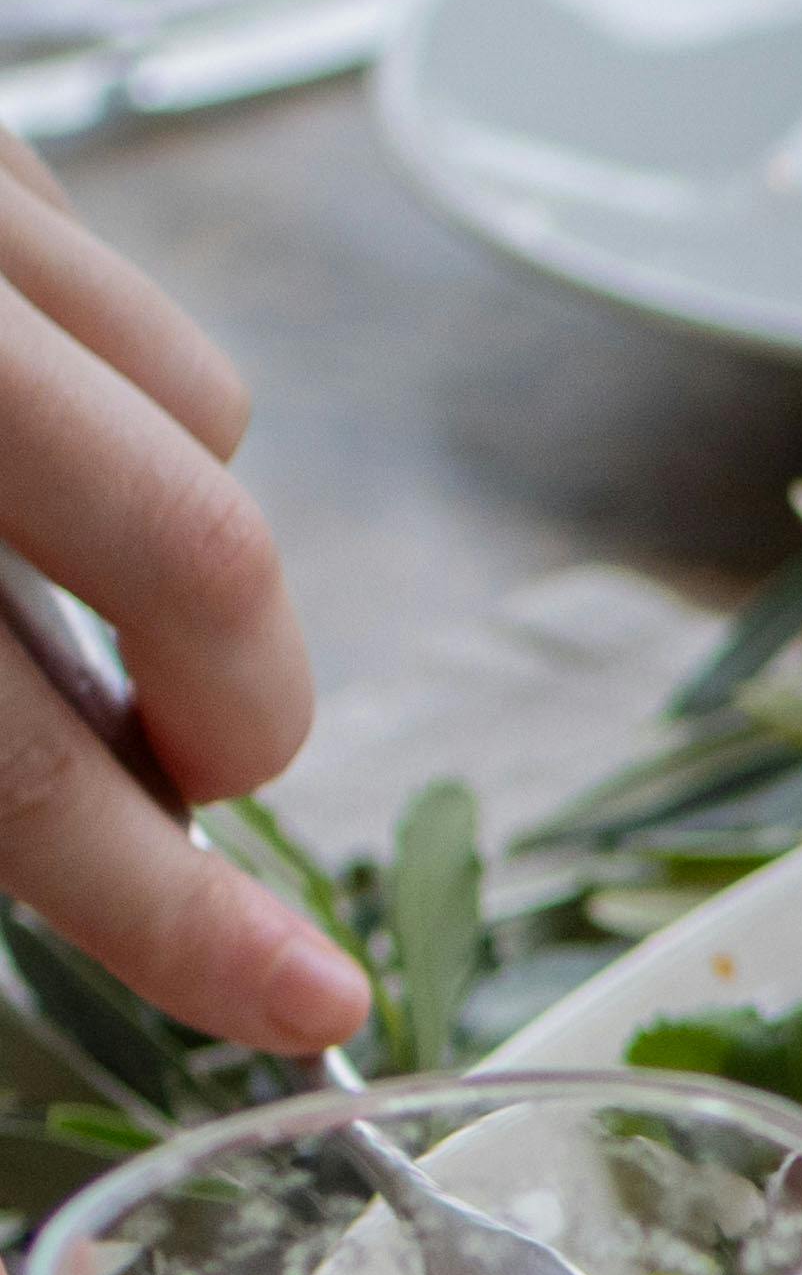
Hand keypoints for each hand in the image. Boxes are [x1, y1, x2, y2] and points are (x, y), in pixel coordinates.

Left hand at [0, 131, 338, 1050]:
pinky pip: (114, 271)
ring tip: (39, 542)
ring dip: (162, 520)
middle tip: (195, 768)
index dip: (168, 914)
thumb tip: (86, 905)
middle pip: (202, 556)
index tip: (300, 1003)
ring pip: (200, 406)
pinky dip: (91, 368)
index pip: (25, 763)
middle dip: (235, 704)